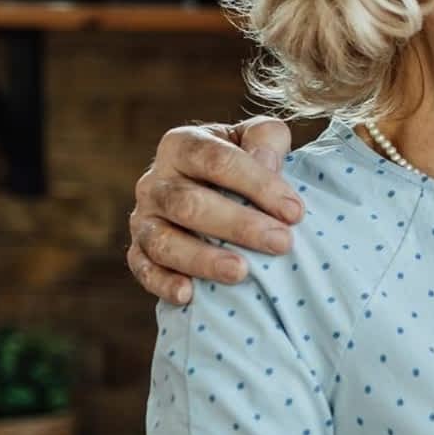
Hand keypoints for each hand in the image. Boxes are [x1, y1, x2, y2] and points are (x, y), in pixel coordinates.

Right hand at [128, 116, 303, 303]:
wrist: (211, 188)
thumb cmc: (244, 163)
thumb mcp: (257, 139)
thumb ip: (267, 139)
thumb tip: (267, 163)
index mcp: (183, 145)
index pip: (216, 160)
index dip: (257, 184)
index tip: (295, 211)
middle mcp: (155, 181)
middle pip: (188, 204)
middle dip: (238, 225)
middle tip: (281, 243)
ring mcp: (143, 217)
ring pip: (163, 240)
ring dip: (202, 258)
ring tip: (242, 271)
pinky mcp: (138, 250)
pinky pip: (142, 268)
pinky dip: (162, 282)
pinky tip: (189, 295)